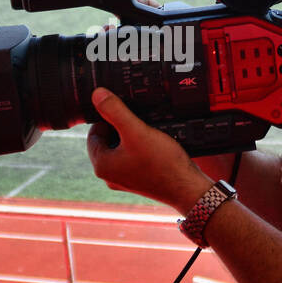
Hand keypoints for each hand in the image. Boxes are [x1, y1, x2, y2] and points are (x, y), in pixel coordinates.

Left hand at [86, 87, 208, 210]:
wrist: (187, 188)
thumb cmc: (162, 163)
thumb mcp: (137, 131)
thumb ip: (115, 111)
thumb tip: (96, 94)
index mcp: (101, 165)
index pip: (94, 132)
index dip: (109, 119)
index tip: (126, 113)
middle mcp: (109, 176)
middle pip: (107, 141)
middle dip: (120, 129)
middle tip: (138, 123)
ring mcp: (124, 180)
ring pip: (121, 149)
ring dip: (131, 138)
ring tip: (147, 133)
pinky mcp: (139, 182)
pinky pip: (133, 159)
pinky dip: (140, 149)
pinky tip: (155, 145)